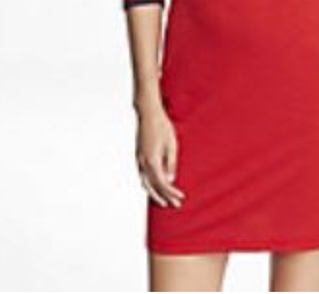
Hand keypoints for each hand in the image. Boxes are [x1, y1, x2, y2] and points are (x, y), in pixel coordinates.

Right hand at [134, 90, 185, 207]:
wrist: (148, 114)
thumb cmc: (162, 127)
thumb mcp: (172, 145)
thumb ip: (171, 163)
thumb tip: (171, 179)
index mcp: (152, 161)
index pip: (162, 183)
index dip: (171, 192)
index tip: (179, 198)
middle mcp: (143, 163)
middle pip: (152, 186)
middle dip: (163, 197)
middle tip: (173, 204)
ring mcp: (139, 159)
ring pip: (144, 182)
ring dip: (154, 193)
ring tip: (162, 200)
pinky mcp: (138, 155)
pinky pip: (142, 175)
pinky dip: (148, 183)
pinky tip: (155, 184)